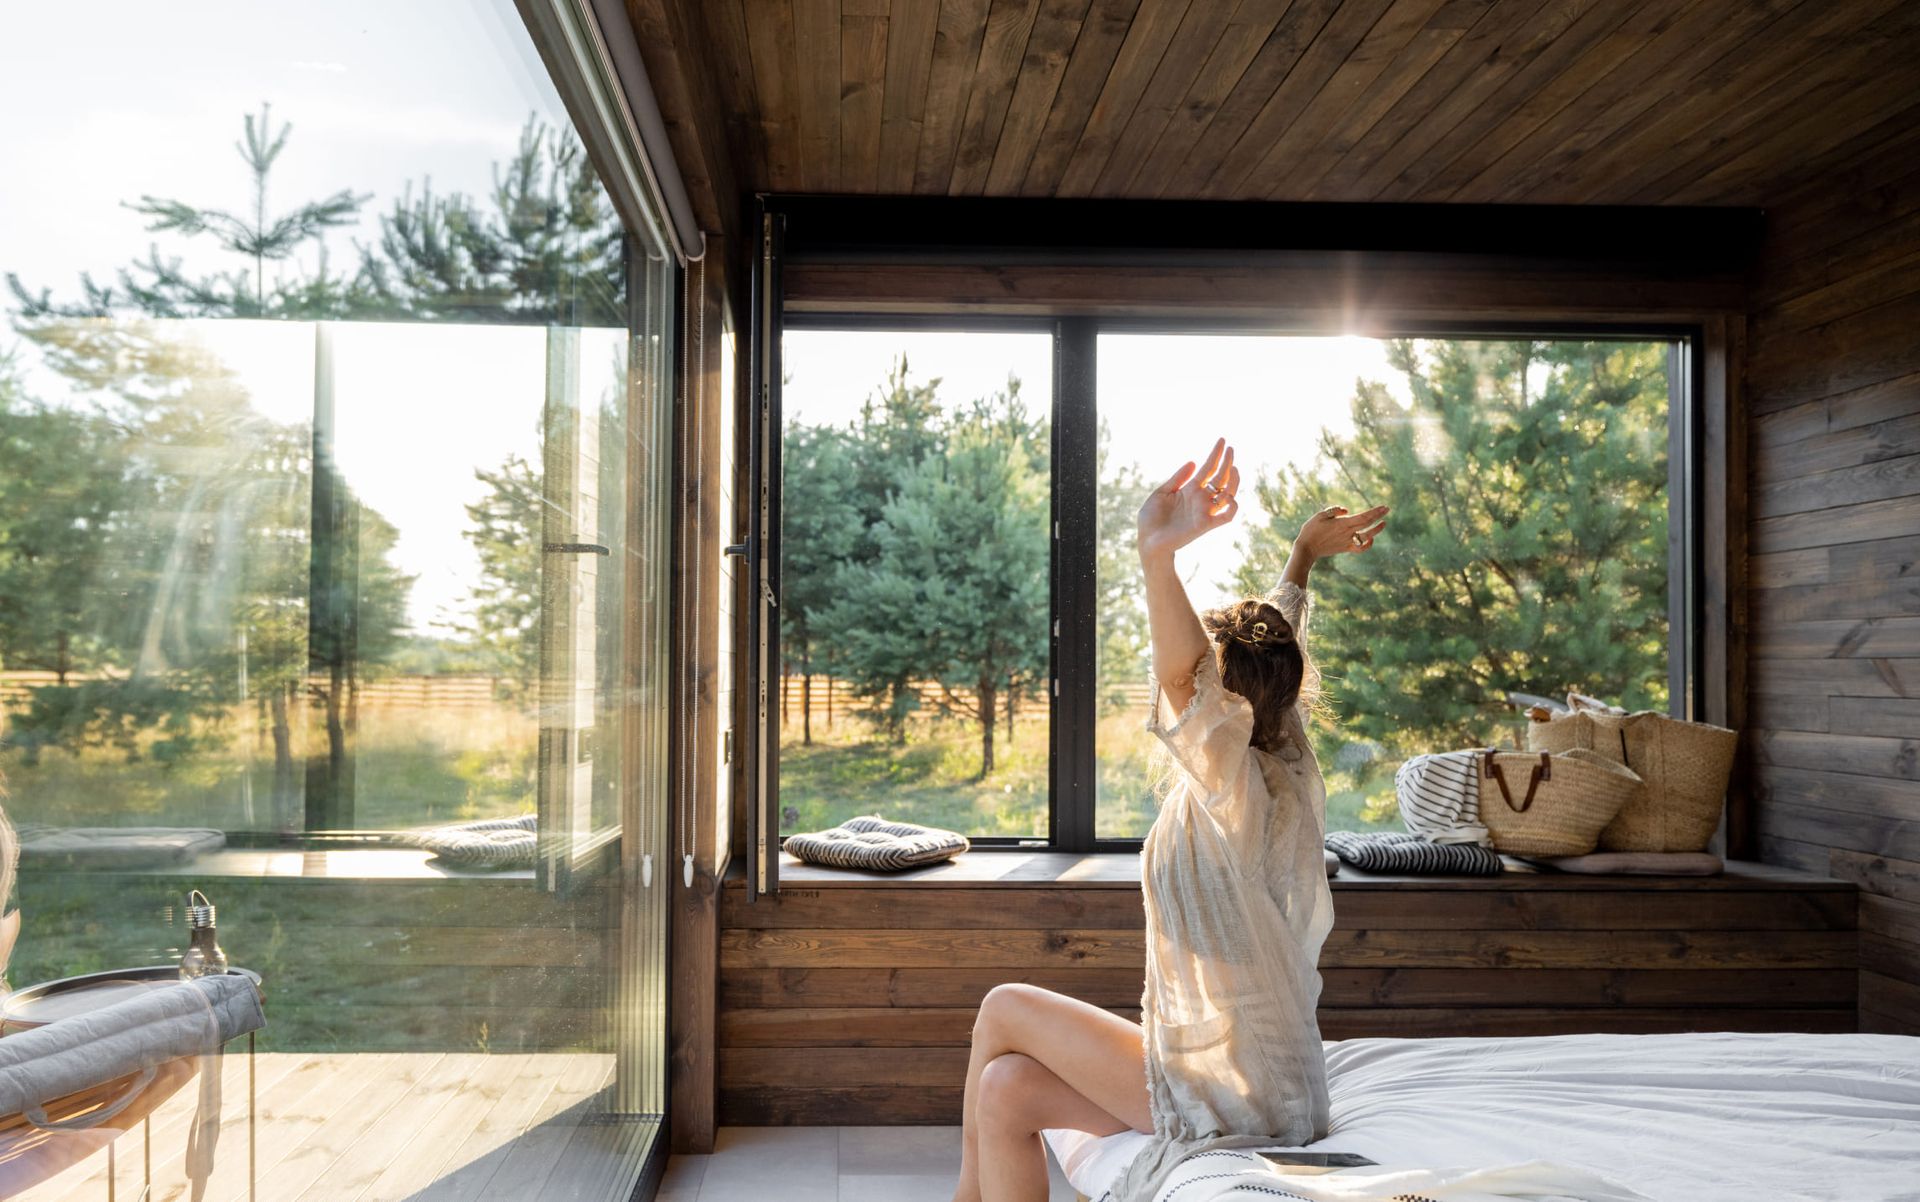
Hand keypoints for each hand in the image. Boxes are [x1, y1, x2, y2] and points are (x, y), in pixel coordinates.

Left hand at [1138, 438, 1239, 561]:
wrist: (1147, 542)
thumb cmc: (1151, 520)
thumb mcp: (1161, 493)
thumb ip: (1177, 479)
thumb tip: (1193, 461)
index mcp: (1189, 490)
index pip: (1207, 469)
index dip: (1215, 455)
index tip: (1222, 441)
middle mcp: (1200, 499)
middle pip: (1220, 478)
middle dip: (1227, 463)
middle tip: (1231, 449)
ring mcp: (1204, 511)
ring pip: (1228, 494)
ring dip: (1233, 481)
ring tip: (1234, 467)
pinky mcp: (1205, 525)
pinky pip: (1226, 516)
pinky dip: (1232, 506)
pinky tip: (1230, 495)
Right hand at [1295, 504, 1388, 557]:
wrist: (1306, 548)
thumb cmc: (1311, 530)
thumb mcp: (1320, 515)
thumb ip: (1334, 510)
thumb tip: (1347, 510)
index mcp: (1343, 524)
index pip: (1364, 517)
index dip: (1375, 512)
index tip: (1384, 506)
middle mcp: (1347, 533)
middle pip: (1367, 524)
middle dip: (1378, 516)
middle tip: (1387, 509)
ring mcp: (1347, 541)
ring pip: (1366, 536)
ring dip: (1377, 530)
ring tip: (1383, 523)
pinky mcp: (1345, 548)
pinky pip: (1360, 548)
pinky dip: (1367, 544)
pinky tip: (1370, 539)